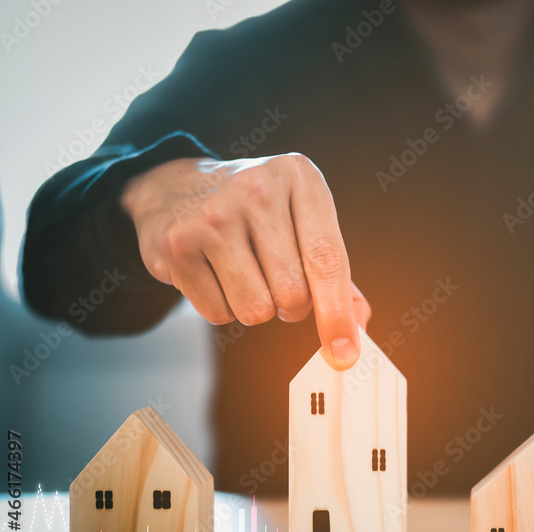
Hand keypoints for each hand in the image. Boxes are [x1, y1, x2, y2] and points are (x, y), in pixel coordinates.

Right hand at [121, 153, 367, 369]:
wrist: (175, 188)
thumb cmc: (256, 212)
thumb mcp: (303, 220)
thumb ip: (336, 273)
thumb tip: (358, 327)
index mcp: (299, 177)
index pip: (327, 259)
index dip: (337, 313)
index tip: (345, 353)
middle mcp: (256, 189)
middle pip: (292, 294)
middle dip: (292, 306)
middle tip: (278, 281)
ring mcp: (212, 215)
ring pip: (255, 310)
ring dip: (256, 308)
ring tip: (243, 272)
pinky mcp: (176, 244)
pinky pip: (218, 313)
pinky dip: (222, 306)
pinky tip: (213, 271)